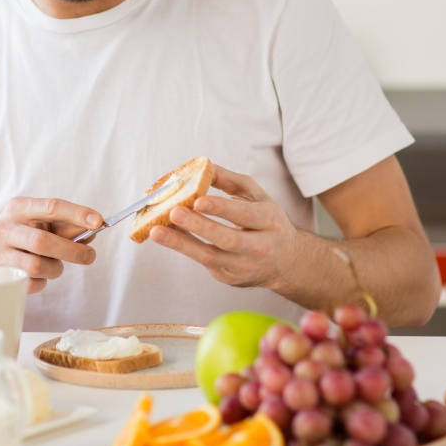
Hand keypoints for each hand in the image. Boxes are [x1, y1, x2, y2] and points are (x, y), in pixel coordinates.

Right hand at [0, 196, 103, 292]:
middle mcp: (5, 227)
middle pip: (43, 241)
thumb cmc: (25, 233)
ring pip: (37, 266)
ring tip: (56, 264)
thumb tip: (92, 231)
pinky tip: (41, 274)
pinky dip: (43, 281)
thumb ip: (67, 226)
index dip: (77, 214)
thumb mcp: (43, 223)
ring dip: (55, 268)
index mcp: (19, 207)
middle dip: (72, 250)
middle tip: (90, 256)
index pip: (51, 207)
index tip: (98, 222)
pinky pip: (30, 283)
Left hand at [149, 165, 299, 289]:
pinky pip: (204, 263)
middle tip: (174, 212)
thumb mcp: (258, 197)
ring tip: (158, 231)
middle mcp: (260, 247)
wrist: (288, 263)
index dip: (221, 208)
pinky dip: (184, 249)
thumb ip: (231, 181)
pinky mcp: (230, 278)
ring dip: (182, 244)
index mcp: (270, 221)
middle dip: (199, 226)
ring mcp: (244, 267)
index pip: (244, 214)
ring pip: (211, 257)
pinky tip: (166, 237)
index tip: (198, 199)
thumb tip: (202, 167)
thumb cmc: (267, 222)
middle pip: (228, 238)